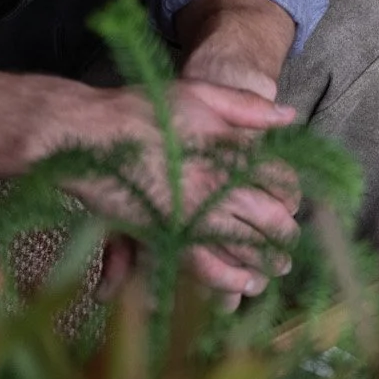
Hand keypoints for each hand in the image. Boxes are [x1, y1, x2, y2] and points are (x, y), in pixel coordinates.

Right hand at [160, 0, 303, 301]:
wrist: (86, 133)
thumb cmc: (139, 110)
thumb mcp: (197, 93)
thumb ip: (246, 106)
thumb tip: (289, 117)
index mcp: (229, 150)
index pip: (280, 178)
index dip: (292, 193)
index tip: (293, 203)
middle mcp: (219, 184)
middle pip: (271, 217)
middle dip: (285, 234)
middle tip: (291, 244)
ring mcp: (194, 213)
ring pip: (246, 246)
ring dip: (267, 260)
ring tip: (277, 269)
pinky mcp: (169, 235)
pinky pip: (208, 266)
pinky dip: (230, 279)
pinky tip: (243, 285)